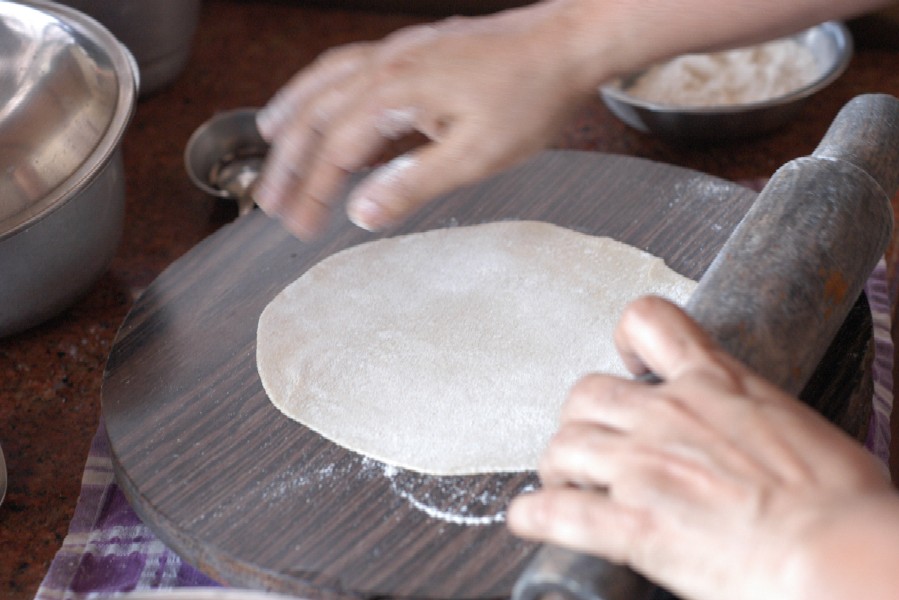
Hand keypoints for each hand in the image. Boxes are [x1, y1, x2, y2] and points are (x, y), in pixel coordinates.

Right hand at [253, 4, 590, 238]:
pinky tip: (322, 97)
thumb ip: (414, 183)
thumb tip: (363, 212)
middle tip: (266, 199)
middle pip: (316, 114)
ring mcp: (398, 50)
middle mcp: (386, 63)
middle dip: (287, 161)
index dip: (312, 192)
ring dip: (292, 113)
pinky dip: (320, 84)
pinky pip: (347, 63)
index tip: (298, 227)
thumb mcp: (476, 155)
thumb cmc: (529, 98)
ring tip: (266, 138)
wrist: (566, 45)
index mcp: (396, 92)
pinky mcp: (413, 48)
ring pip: (324, 80)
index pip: (336, 151)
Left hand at [508, 296, 893, 599]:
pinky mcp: (631, 524)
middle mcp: (668, 416)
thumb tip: (751, 431)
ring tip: (565, 482)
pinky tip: (528, 519)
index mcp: (714, 385)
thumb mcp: (797, 428)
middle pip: (586, 392)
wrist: (837, 556)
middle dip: (582, 418)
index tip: (626, 364)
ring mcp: (643, 468)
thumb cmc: (839, 502)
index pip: (648, 323)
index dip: (624, 340)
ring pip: (562, 444)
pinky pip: (558, 512)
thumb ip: (753, 416)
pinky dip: (534, 515)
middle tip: (592, 442)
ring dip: (557, 465)